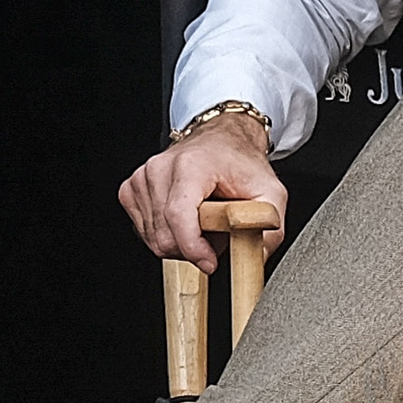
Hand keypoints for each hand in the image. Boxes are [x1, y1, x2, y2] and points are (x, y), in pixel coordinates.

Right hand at [118, 116, 285, 272]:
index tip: (209, 262)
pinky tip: (183, 221)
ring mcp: (142, 179)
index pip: (179, 216)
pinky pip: (144, 232)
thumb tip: (256, 258)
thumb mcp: (271, 193)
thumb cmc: (240, 163)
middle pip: (165, 235)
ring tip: (202, 224)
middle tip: (216, 236)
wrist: (220, 140)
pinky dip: (166, 235)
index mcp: (191, 165)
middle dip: (193, 249)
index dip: (193, 247)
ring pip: (154, 239)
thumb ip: (270, 227)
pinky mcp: (131, 189)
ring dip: (181, 243)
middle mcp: (160, 168)